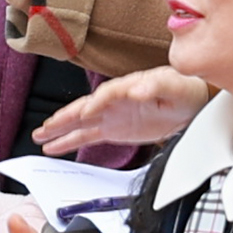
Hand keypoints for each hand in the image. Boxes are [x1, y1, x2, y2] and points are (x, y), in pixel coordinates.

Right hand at [36, 63, 219, 157]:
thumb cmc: (184, 89)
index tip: (84, 114)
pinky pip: (88, 136)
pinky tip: (53, 146)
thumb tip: (137, 88)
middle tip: (46, 127)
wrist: (193, 102)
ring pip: (80, 122)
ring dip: (60, 129)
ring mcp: (112, 115)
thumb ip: (156, 86)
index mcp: (128, 86)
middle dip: (64, 117)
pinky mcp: (114, 129)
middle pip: (84, 107)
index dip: (94, 105)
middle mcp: (114, 100)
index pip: (106, 96)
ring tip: (39, 136)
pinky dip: (69, 141)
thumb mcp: (174, 86)